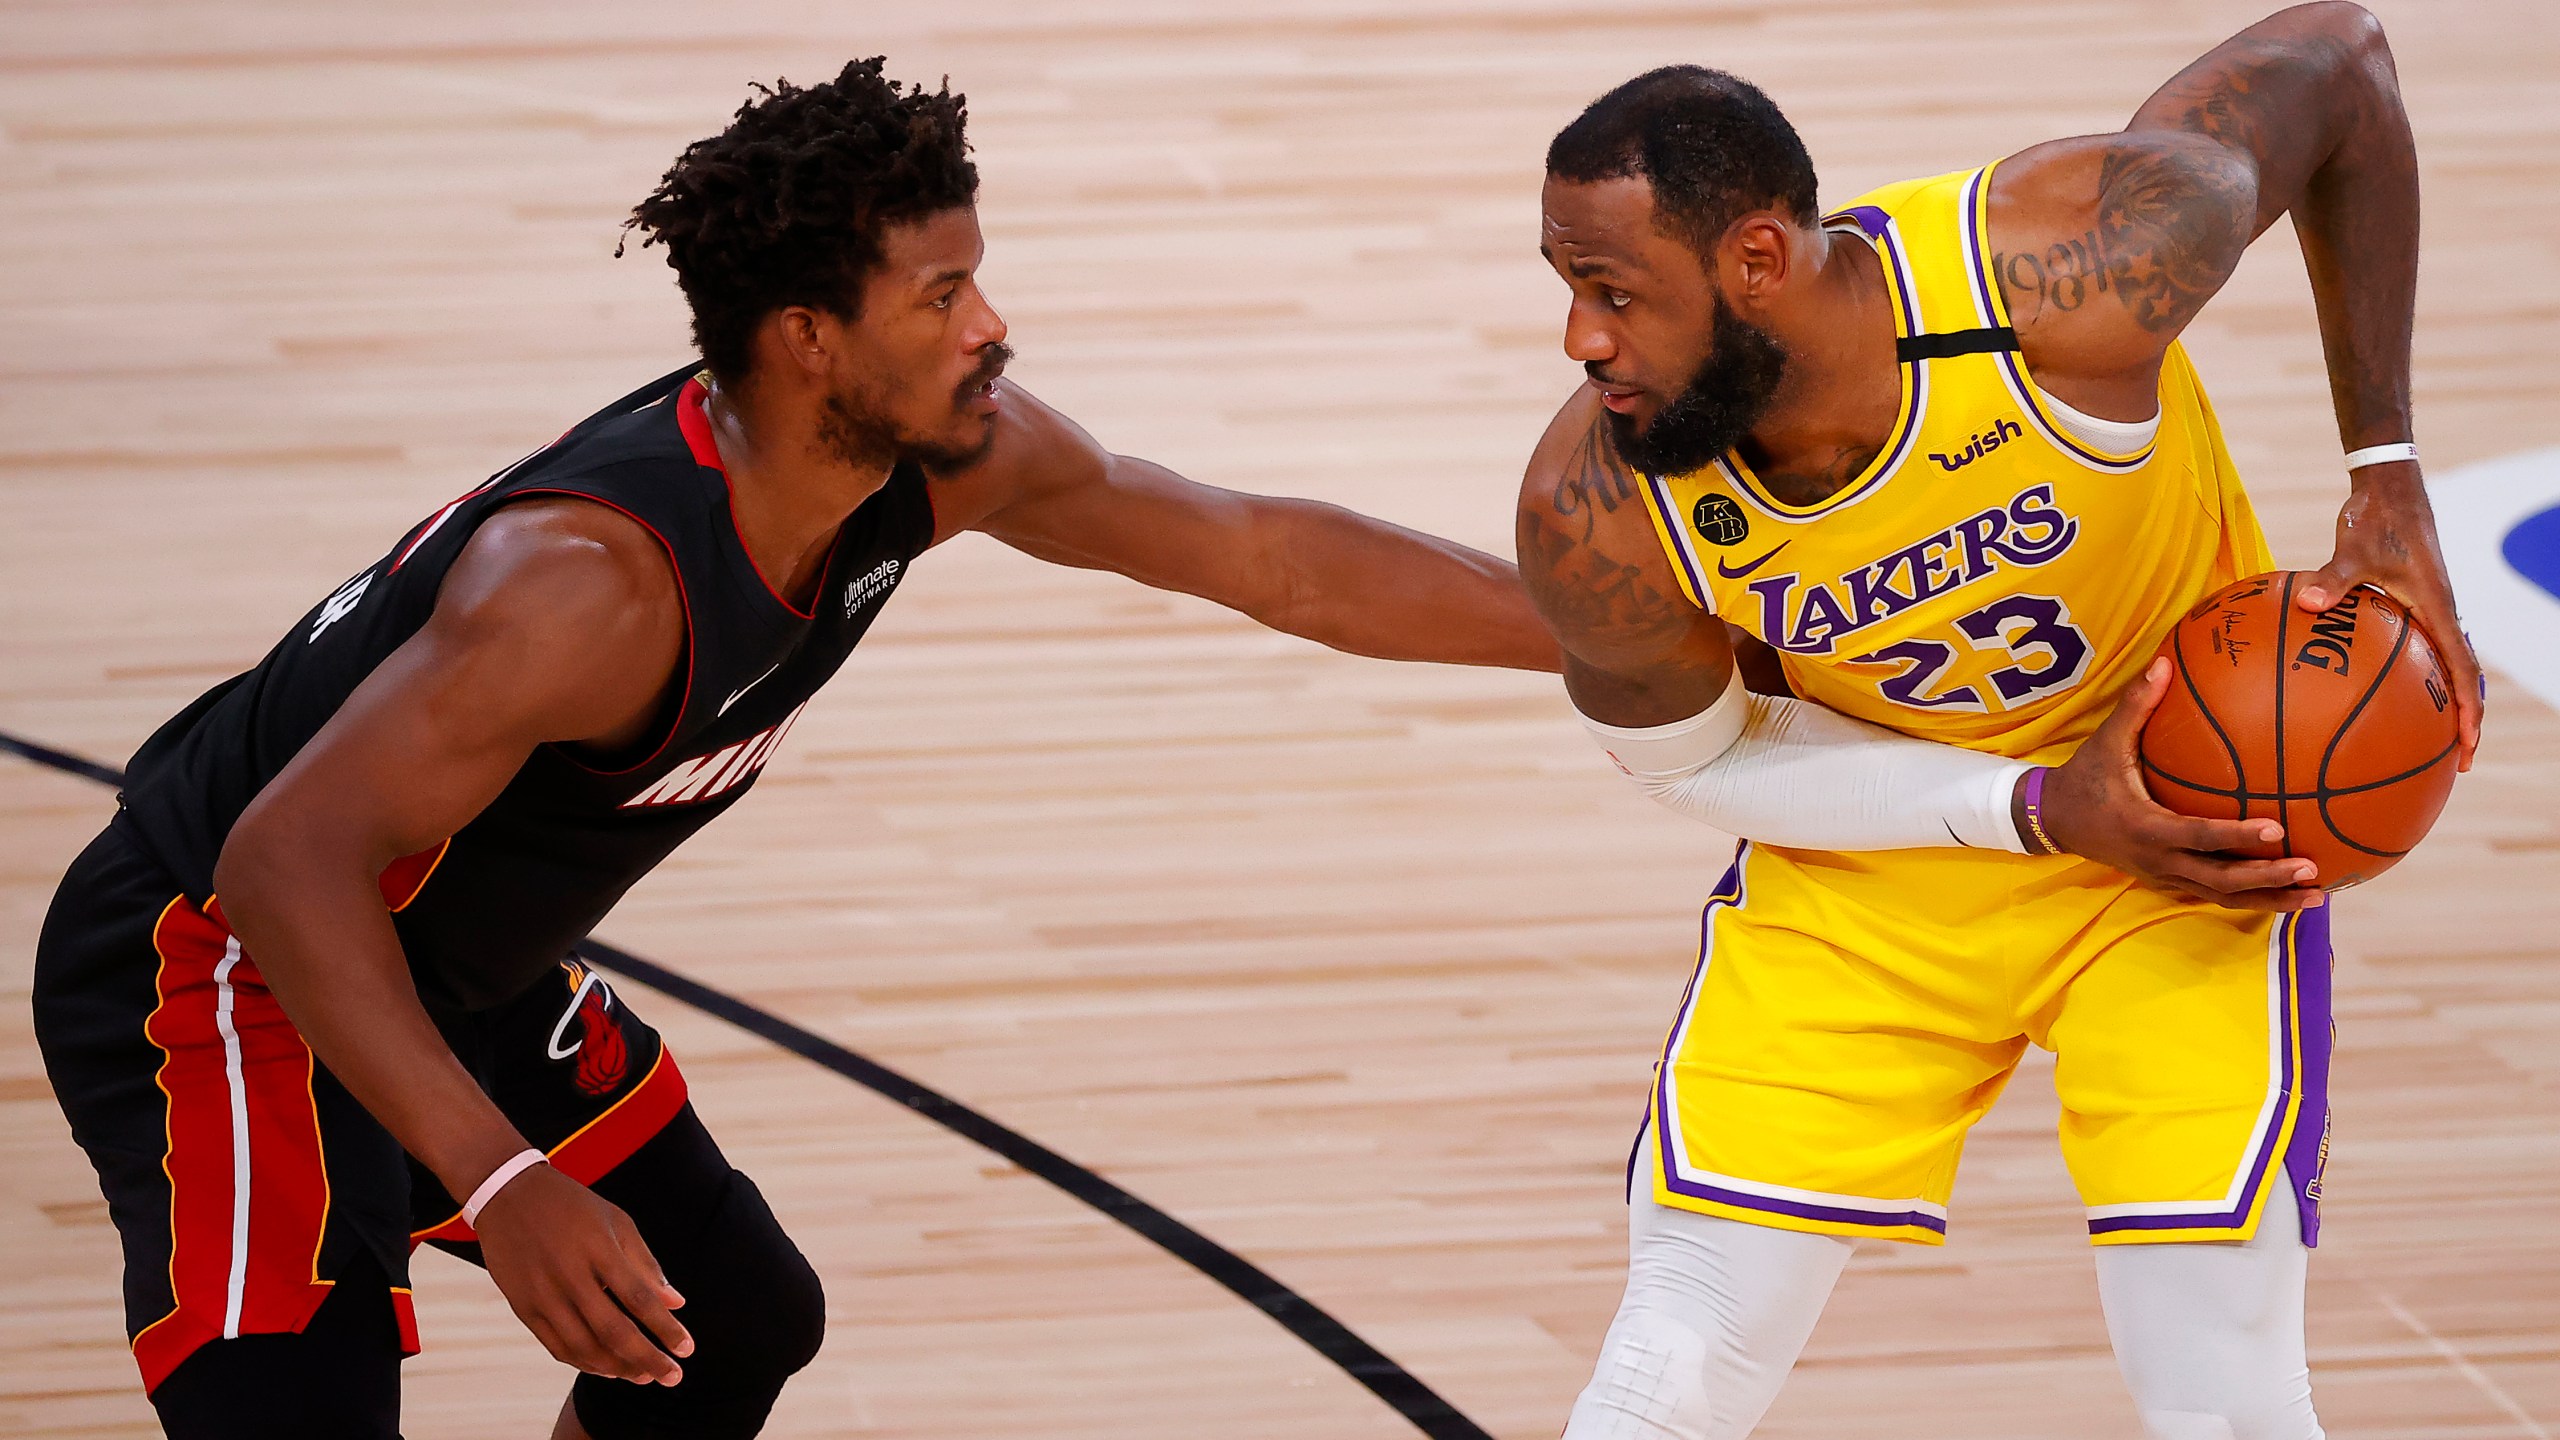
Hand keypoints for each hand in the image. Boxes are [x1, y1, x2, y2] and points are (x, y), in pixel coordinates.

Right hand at [473, 1163, 692, 1384]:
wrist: (509, 1195)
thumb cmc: (574, 1208)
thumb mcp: (616, 1222)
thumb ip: (646, 1264)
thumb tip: (677, 1303)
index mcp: (599, 1248)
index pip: (640, 1298)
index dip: (666, 1328)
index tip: (688, 1349)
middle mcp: (569, 1274)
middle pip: (613, 1330)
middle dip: (647, 1359)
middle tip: (673, 1377)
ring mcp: (543, 1293)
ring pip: (584, 1346)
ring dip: (617, 1368)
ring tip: (643, 1376)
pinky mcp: (523, 1307)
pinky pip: (557, 1346)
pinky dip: (584, 1362)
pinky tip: (607, 1368)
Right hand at [2028, 658, 2324, 912]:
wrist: (2054, 821)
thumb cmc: (2084, 779)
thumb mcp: (2105, 743)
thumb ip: (2136, 706)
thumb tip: (2164, 663)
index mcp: (2146, 828)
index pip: (2199, 837)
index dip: (2237, 836)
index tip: (2278, 828)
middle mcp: (2159, 861)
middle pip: (2221, 881)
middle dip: (2267, 880)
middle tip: (2311, 869)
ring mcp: (2165, 877)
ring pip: (2223, 896)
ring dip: (2268, 899)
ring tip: (2314, 897)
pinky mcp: (2169, 883)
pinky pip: (2215, 894)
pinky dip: (2252, 898)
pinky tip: (2286, 893)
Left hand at [2298, 464, 2484, 770]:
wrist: (2388, 490)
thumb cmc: (2374, 518)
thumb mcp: (2351, 549)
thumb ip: (2332, 579)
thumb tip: (2307, 603)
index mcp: (2438, 607)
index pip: (2461, 669)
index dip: (2467, 710)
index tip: (2466, 746)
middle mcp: (2441, 613)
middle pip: (2461, 677)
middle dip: (2461, 720)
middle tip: (2453, 761)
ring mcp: (2429, 609)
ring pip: (2444, 664)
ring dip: (2441, 701)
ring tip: (2423, 741)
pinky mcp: (2412, 604)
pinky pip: (2416, 648)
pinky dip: (2409, 674)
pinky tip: (2374, 692)